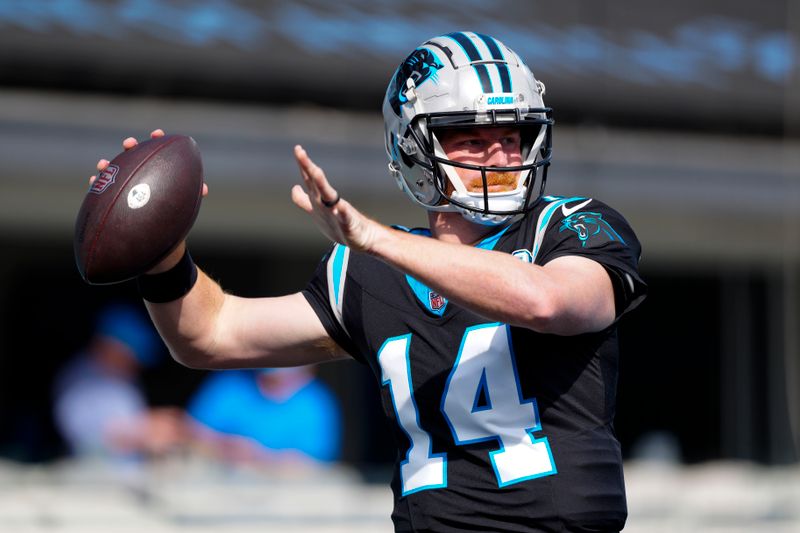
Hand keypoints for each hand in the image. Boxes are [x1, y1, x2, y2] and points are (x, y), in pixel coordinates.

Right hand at [88, 129, 207, 272]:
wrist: (160, 247)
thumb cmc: (173, 223)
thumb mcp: (183, 209)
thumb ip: (192, 196)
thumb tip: (204, 189)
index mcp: (158, 175)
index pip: (157, 153)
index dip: (156, 141)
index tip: (157, 134)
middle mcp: (140, 178)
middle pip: (133, 157)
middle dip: (130, 147)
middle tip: (130, 144)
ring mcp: (125, 189)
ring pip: (114, 172)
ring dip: (108, 166)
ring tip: (103, 164)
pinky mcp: (112, 202)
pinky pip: (101, 192)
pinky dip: (96, 186)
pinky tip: (93, 181)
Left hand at [291, 145, 380, 251]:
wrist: (360, 238)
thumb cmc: (338, 224)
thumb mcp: (316, 212)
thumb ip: (304, 200)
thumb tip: (294, 188)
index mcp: (319, 199)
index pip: (309, 179)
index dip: (303, 165)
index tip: (298, 148)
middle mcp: (328, 201)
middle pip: (316, 182)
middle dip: (308, 167)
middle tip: (300, 152)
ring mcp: (339, 211)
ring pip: (329, 196)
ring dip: (322, 184)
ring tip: (315, 172)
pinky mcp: (348, 223)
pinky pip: (345, 216)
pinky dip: (342, 211)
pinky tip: (339, 206)